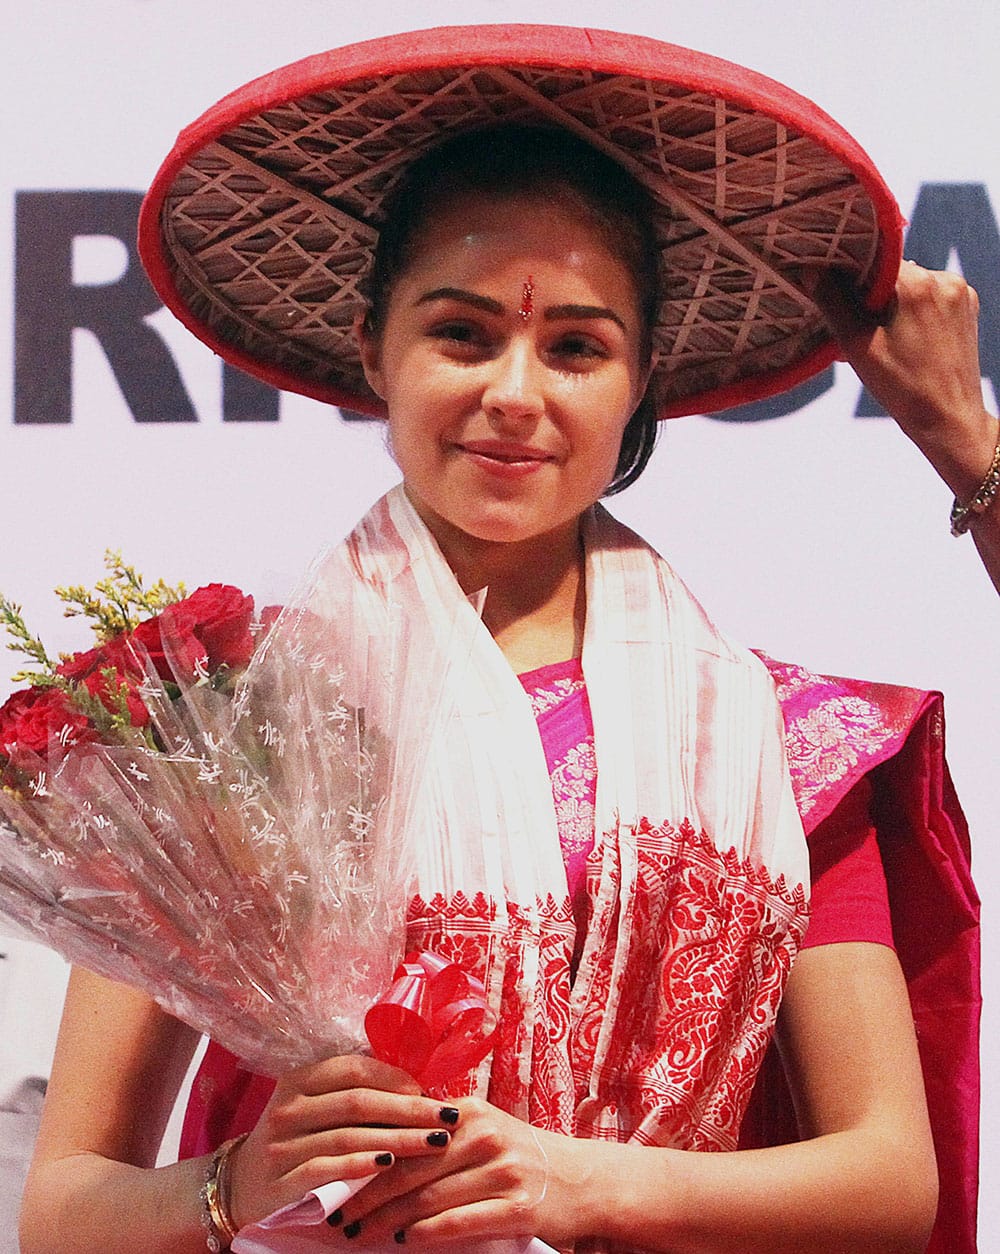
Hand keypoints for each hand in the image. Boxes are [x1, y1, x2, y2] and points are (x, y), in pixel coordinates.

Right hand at [226, 1055, 461, 1229]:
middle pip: (359, 1103)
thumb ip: (356, 1091)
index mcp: (300, 1077)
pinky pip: (327, 1169)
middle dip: (409, 1111)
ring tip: (433, 1144)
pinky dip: (361, 1165)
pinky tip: (389, 1164)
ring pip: (349, 1136)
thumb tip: (419, 1084)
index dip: (396, 1078)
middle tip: (446, 1118)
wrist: (242, 1184)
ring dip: (397, 1139)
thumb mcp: (318, 1105)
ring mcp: (282, 1145)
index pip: (355, 1069)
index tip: (431, 1091)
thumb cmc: (298, 1137)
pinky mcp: (281, 1181)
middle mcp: (289, 1107)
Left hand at [331, 1097, 597, 1247]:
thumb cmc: (520, 1155)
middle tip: (338, 1216)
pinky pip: (460, 1221)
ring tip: (360, 1233)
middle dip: (368, 1195)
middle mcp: (484, 1136)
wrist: (583, 1180)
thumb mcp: (483, 1129)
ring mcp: (501, 1171)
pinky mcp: (516, 1207)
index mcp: (468, 1112)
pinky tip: (405, 1240)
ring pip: (429, 1197)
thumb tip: (378, 1146)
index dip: (367, 1158)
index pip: (405, 1134)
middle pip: (411, 1168)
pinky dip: (428, 1232)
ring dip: (388, 1219)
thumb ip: (438, 1133)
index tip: (335, 1177)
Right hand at [810, 260, 997, 499]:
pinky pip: (930, 298)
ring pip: (911, 286)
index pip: (873, 262)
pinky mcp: (967, 308)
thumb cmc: (903, 387)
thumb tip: (813, 271)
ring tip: (884, 342)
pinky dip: (913, 312)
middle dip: (872, 297)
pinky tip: (905, 342)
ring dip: (893, 305)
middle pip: (893, 274)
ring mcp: (960, 293)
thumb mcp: (858, 346)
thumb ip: (834, 303)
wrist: (948, 418)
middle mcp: (944, 280)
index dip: (850, 278)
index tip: (837, 297)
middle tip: (860, 330)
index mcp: (917, 285)